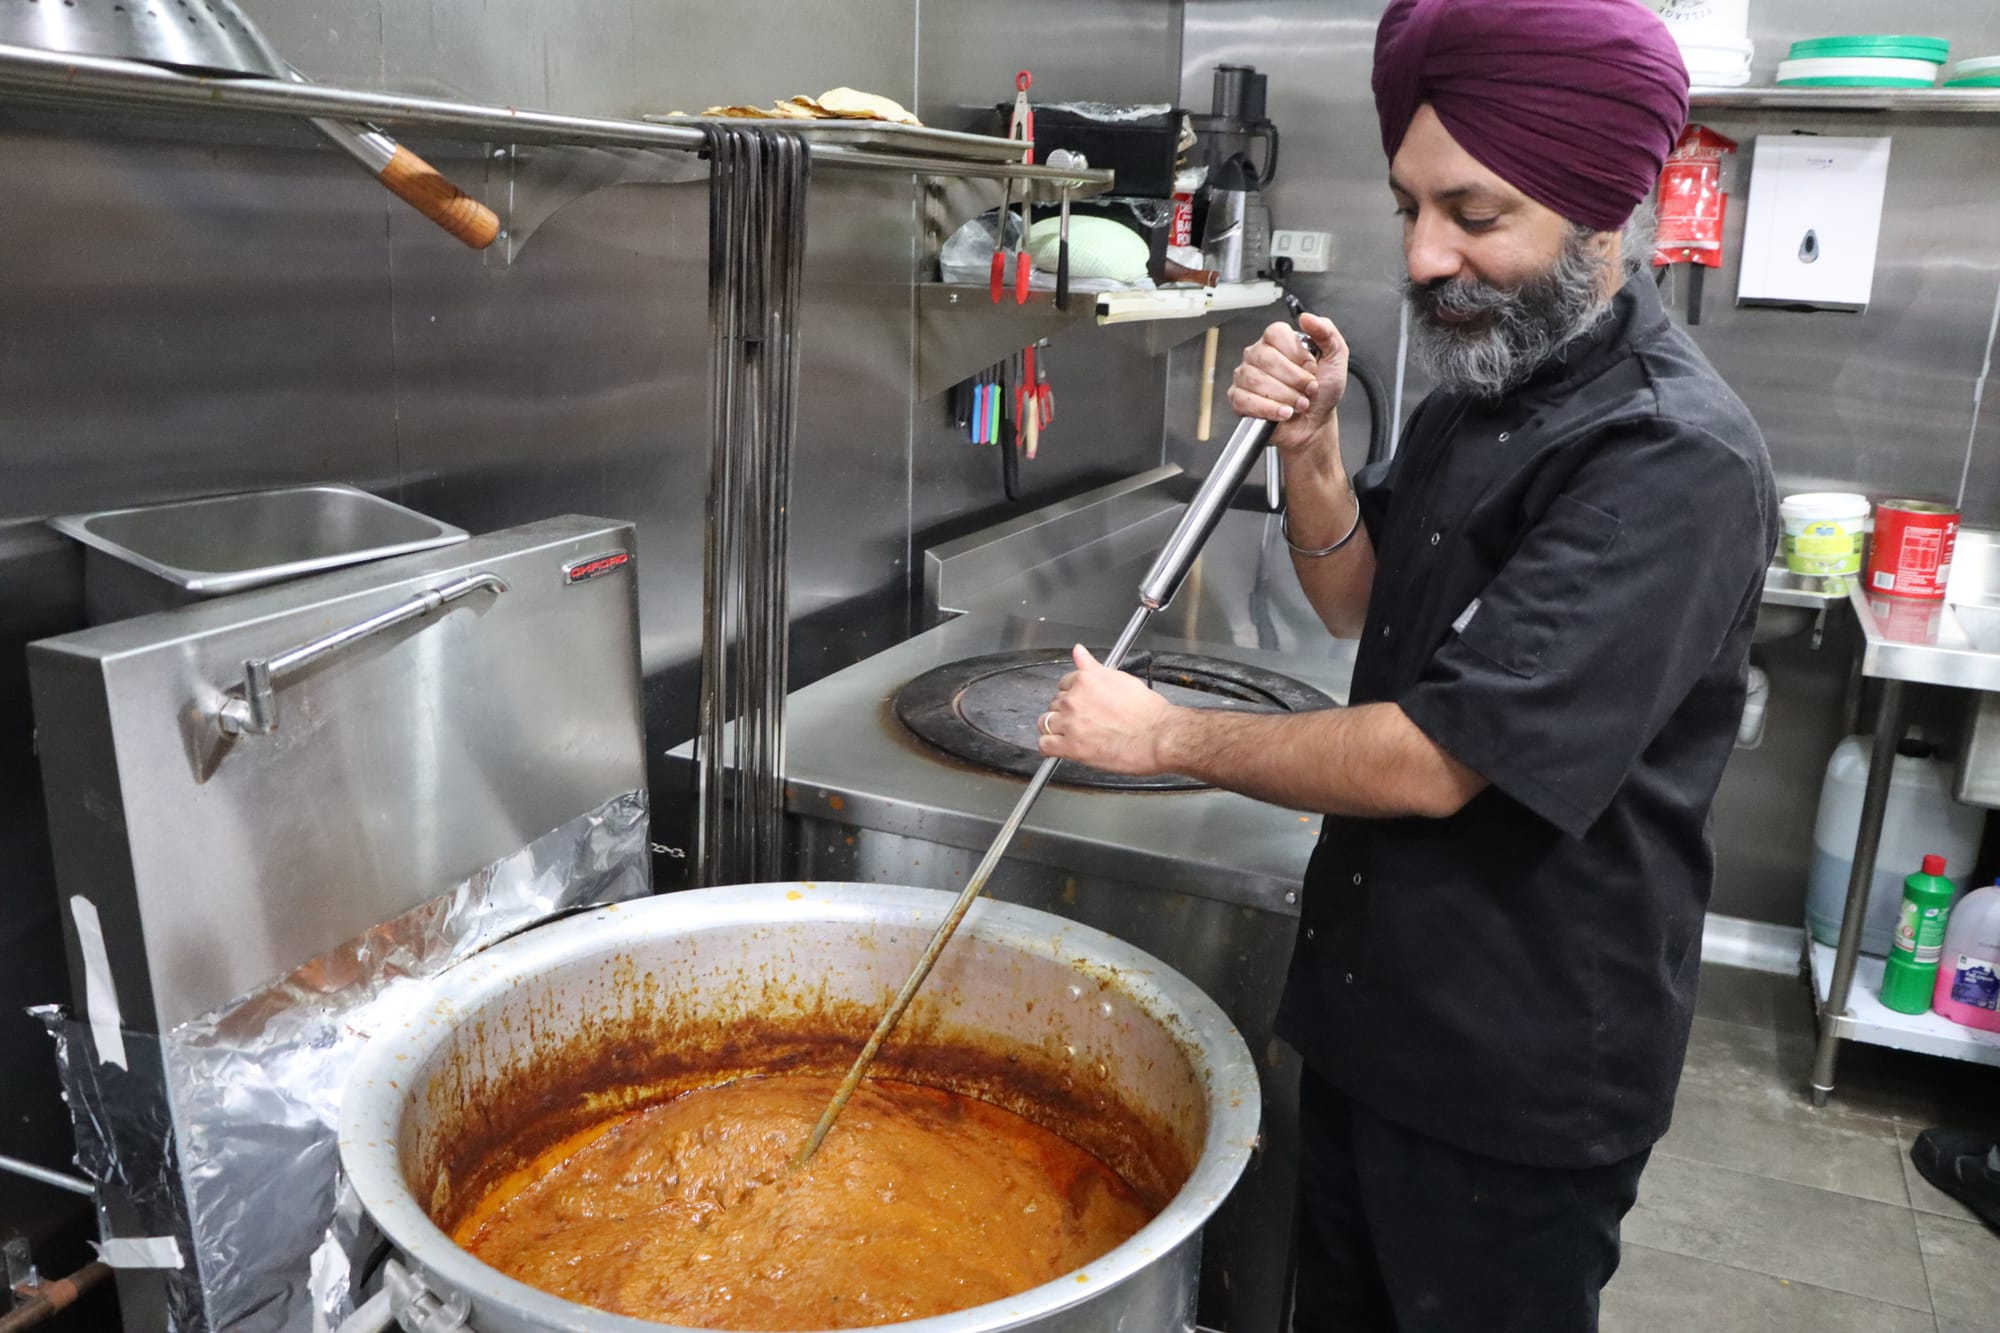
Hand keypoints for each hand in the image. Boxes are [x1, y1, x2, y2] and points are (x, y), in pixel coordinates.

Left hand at [1037, 644, 1175, 776]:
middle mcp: (1074, 699)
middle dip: (1066, 712)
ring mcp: (1070, 723)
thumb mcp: (1121, 679)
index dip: (1073, 695)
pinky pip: (1045, 745)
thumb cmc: (1147, 712)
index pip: (1065, 683)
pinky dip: (1050, 747)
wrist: (1158, 736)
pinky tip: (1062, 748)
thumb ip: (1093, 667)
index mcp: (1086, 680)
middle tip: (1084, 721)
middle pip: (1055, 703)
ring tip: (1074, 735)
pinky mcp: (1070, 747)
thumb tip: (1079, 651)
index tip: (1083, 704)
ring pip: (1045, 722)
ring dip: (1055, 728)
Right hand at [1227, 311, 1347, 451]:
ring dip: (1285, 397)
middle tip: (1307, 389)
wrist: (1315, 424)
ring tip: (1298, 403)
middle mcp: (1258, 355)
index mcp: (1278, 341)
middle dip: (1294, 380)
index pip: (1276, 334)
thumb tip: (1307, 318)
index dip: (1297, 354)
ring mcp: (1245, 376)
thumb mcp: (1336, 357)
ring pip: (1256, 380)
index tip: (1310, 367)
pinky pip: (1246, 400)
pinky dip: (1269, 409)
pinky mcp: (1239, 399)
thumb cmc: (1323, 393)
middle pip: (1266, 358)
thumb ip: (1326, 332)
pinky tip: (1283, 413)